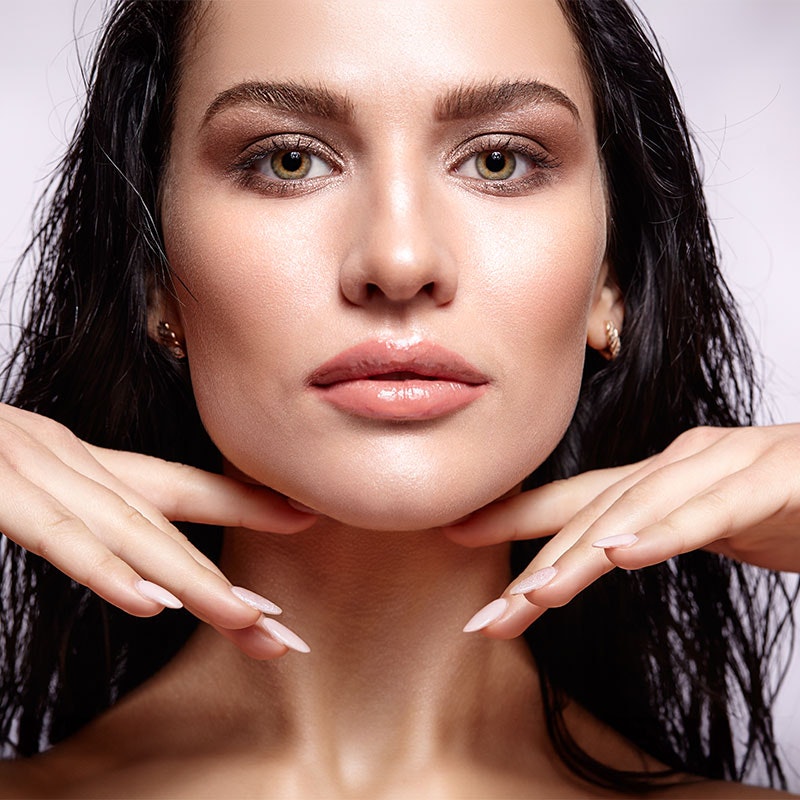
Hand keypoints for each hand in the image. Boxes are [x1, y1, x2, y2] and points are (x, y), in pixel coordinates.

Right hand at [0, 403, 316, 657]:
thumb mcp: (27, 472)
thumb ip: (73, 503)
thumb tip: (131, 550)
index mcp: (79, 459)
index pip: (176, 486)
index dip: (244, 502)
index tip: (305, 520)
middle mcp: (67, 459)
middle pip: (163, 527)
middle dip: (225, 582)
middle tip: (284, 632)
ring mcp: (28, 468)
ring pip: (124, 533)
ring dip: (188, 580)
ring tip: (248, 622)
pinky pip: (50, 533)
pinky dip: (100, 566)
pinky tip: (148, 599)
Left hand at [445, 424, 799, 638]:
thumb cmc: (786, 502)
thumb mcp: (711, 522)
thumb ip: (660, 528)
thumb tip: (609, 546)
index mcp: (663, 474)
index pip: (577, 499)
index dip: (514, 515)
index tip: (456, 533)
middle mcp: (684, 461)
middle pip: (596, 514)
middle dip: (537, 565)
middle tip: (490, 615)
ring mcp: (727, 465)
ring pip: (640, 511)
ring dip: (582, 553)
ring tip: (535, 593)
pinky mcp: (774, 480)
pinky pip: (714, 511)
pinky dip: (667, 532)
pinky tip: (623, 554)